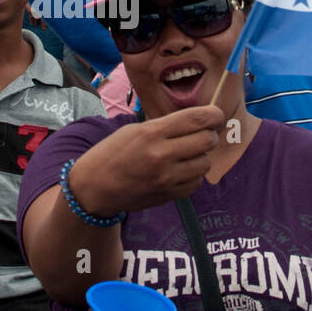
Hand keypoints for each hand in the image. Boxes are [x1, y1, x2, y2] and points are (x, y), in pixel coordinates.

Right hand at [69, 105, 222, 214]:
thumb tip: (199, 122)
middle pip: (207, 140)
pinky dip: (193, 175)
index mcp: (152, 133)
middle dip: (209, 135)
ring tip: (188, 154)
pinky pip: (196, 183)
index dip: (214, 115)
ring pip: (205, 163)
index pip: (197, 119)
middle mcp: (161, 155)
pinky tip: (181, 170)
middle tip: (202, 135)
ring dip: (202, 156)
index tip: (216, 115)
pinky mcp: (168, 195)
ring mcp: (166, 178)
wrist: (95, 187)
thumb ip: (166, 126)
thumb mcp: (135, 130)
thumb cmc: (113, 153)